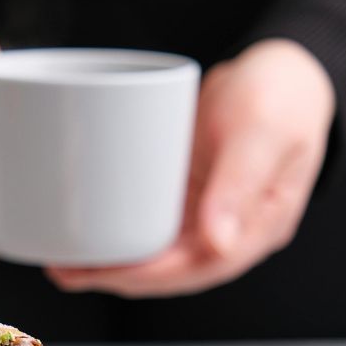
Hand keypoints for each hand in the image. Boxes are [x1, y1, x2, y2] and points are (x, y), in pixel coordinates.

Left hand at [46, 39, 335, 296]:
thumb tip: (217, 244)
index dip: (146, 276)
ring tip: (61, 259)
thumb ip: (239, 185)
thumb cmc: (281, 95)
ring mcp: (205, 215)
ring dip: (111, 260)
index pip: (197, 267)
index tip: (101, 273)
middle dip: (115, 275)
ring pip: (154, 251)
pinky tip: (87, 230)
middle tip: (62, 270)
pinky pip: (149, 222)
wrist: (283, 69)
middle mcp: (229, 230)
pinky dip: (118, 230)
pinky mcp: (185, 196)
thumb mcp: (261, 132)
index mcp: (257, 228)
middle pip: (167, 269)